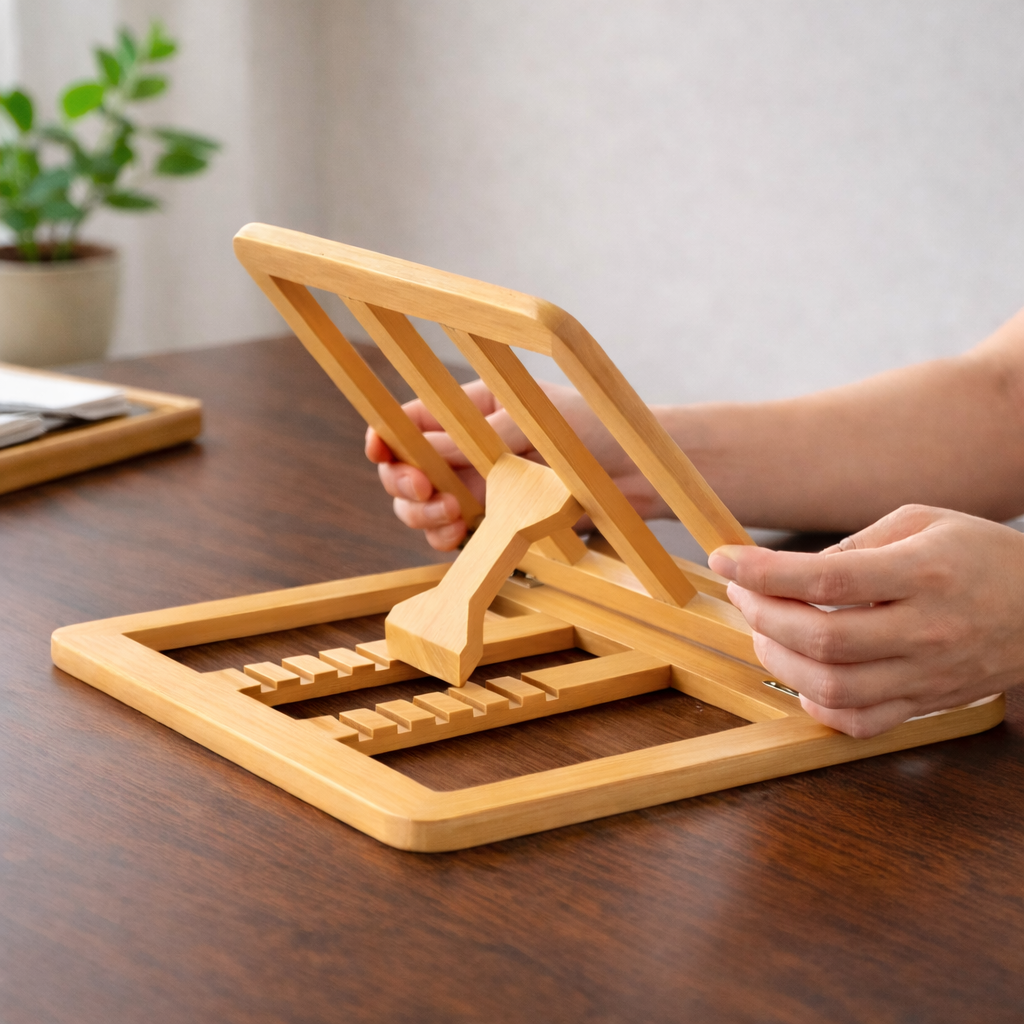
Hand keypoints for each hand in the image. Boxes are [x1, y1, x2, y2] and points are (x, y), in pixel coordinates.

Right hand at [365, 378, 665, 549]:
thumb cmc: (590, 430)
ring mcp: (477, 486)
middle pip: (403, 469)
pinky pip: (447, 534)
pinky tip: (458, 537)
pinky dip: (442, 538)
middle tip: (429, 493)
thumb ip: (477, 438)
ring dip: (422, 514)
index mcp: (470, 410)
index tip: (382, 455)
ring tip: (454, 516)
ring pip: (419, 505)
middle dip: (403, 484)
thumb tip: (422, 445)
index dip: (385, 438)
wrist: (632, 473)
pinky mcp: (492, 521)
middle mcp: (466, 449)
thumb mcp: (532, 424)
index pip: (408, 421)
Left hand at [708, 505, 1023, 737]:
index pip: (824, 580)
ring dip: (778, 661)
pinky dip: (818, 706)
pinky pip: (860, 723)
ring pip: (833, 688)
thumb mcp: (921, 521)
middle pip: (822, 639)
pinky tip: (802, 677)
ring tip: (765, 631)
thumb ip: (854, 544)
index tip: (724, 559)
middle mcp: (925, 630)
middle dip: (762, 615)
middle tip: (744, 592)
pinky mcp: (926, 704)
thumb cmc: (979, 556)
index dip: (762, 572)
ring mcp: (926, 675)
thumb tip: (795, 573)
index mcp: (922, 574)